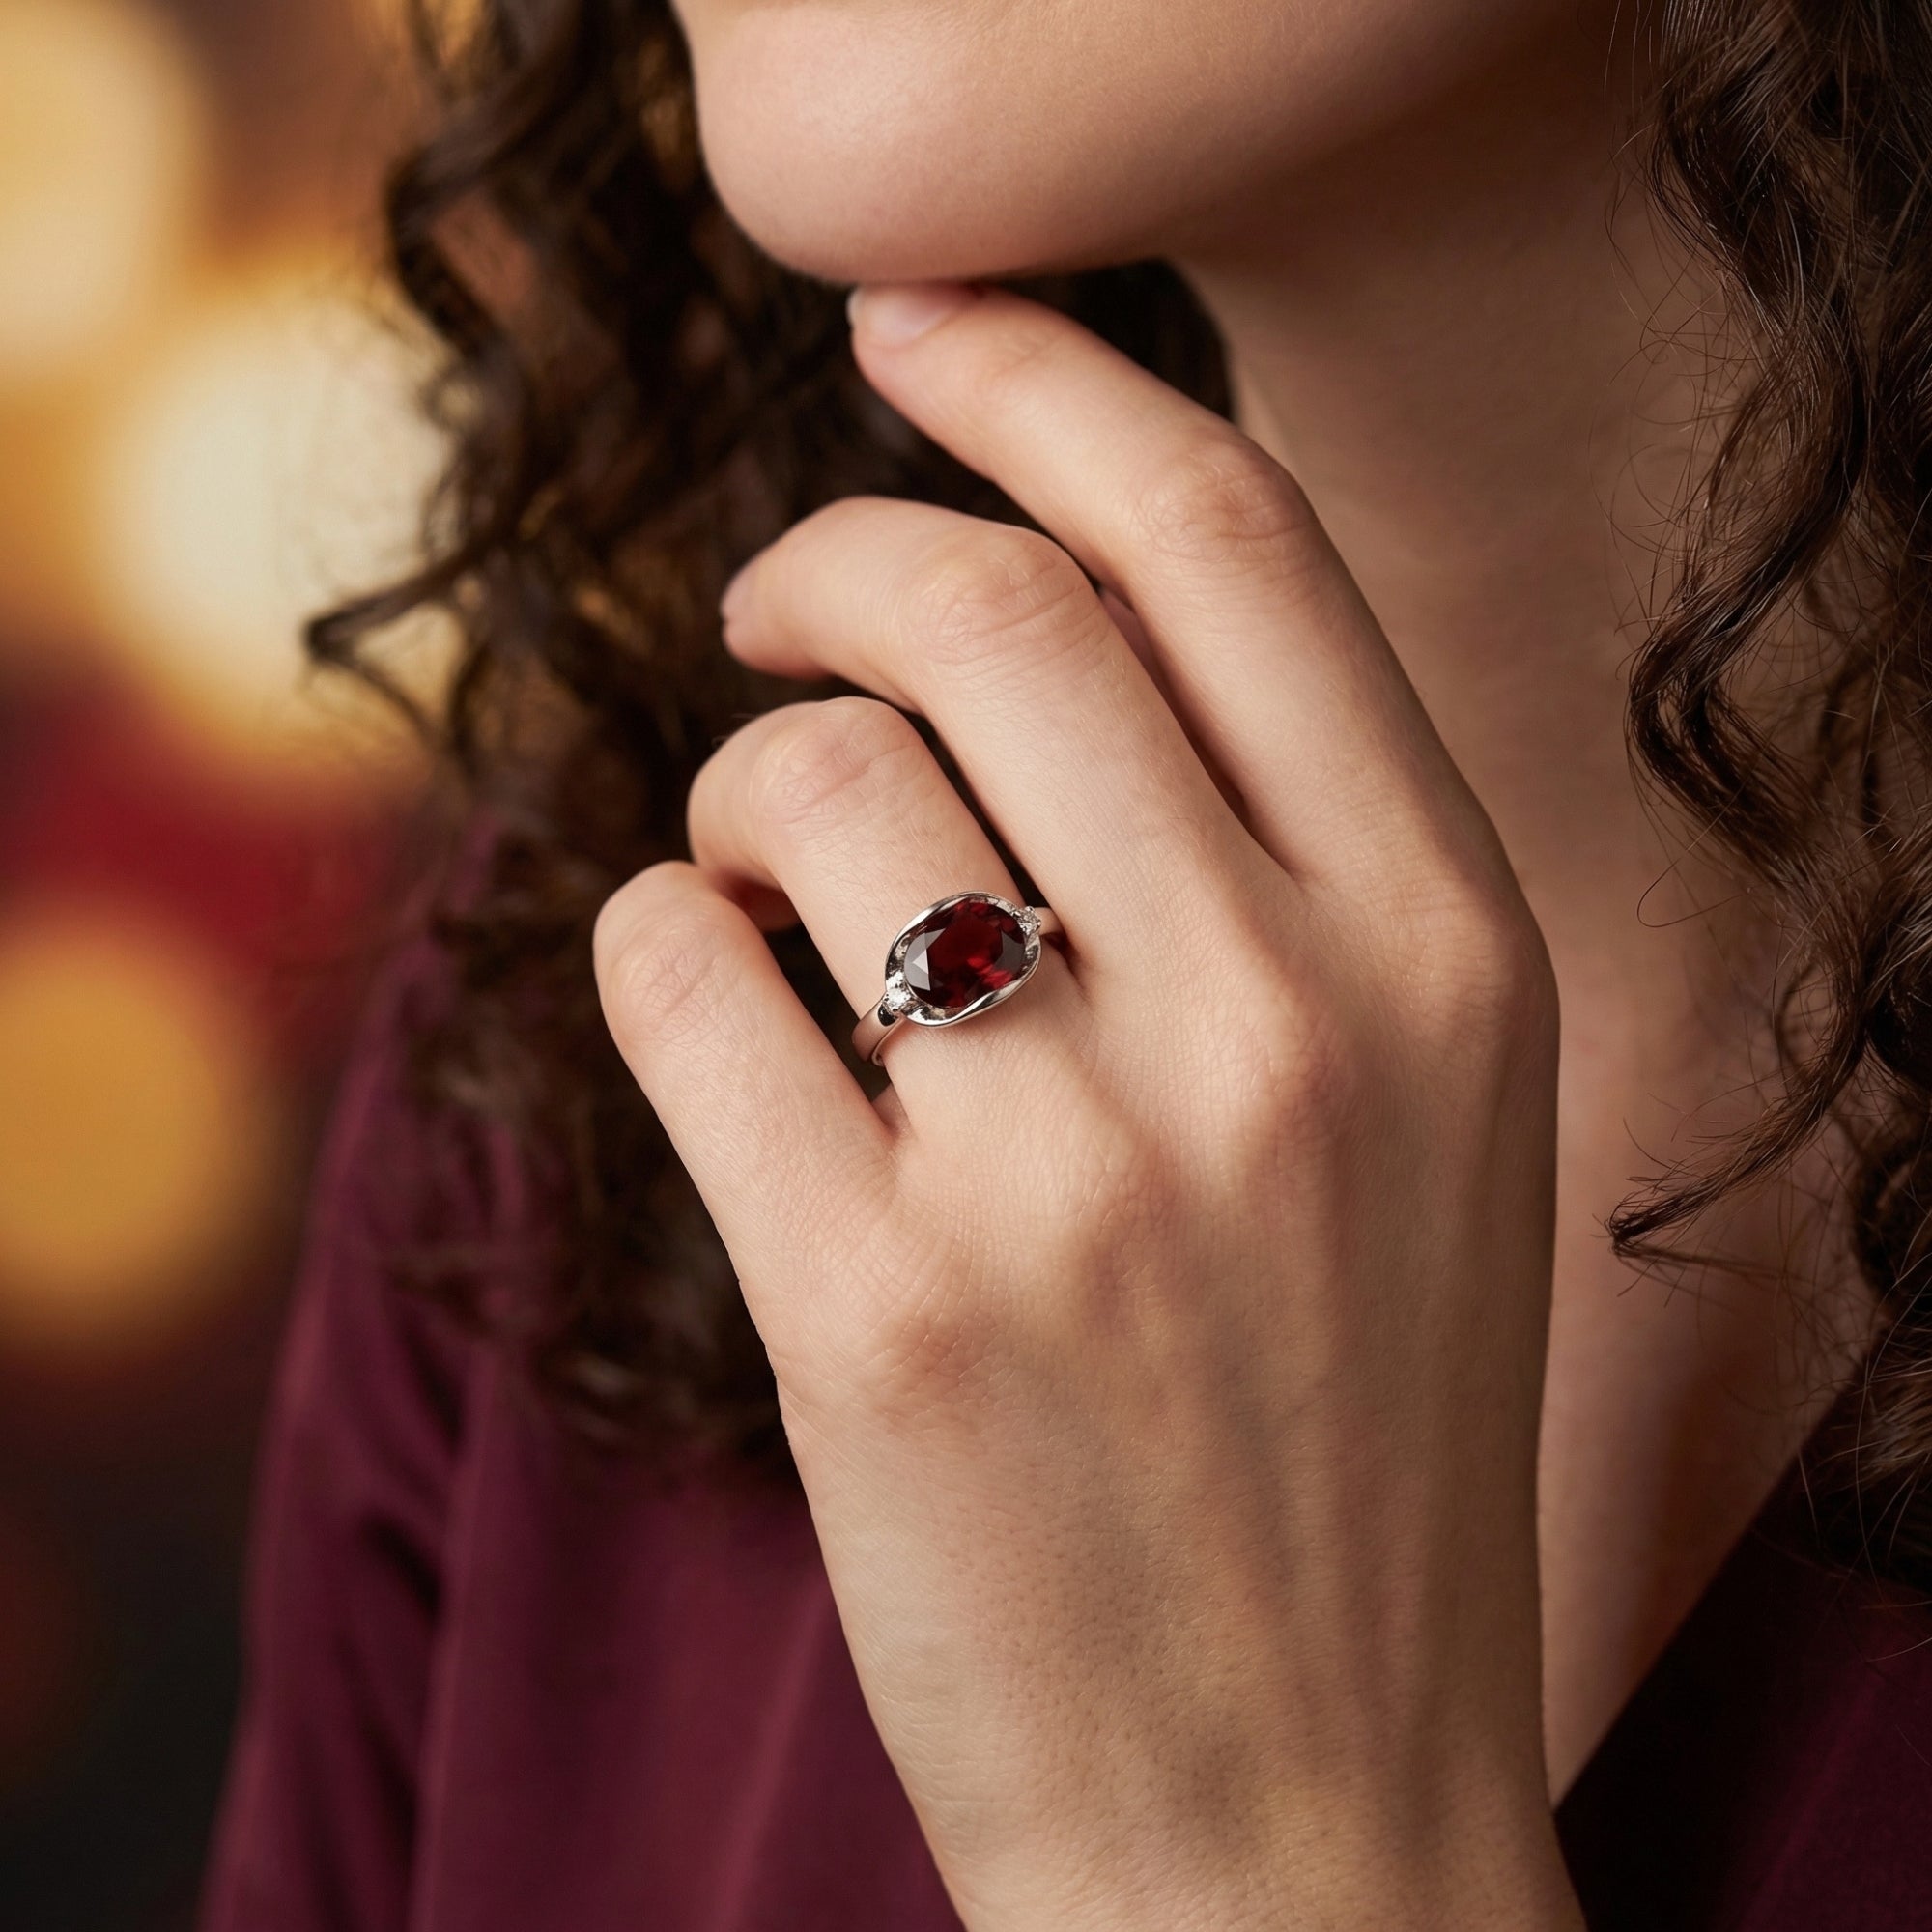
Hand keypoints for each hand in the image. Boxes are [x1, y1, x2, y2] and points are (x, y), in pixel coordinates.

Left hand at [594, 282, 1579, 1930]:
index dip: (1050, 380)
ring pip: (806, 775)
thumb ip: (1275, 842)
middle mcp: (1287, 1024)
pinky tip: (714, 1010)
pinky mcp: (874, 1314)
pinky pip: (672, 968)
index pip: (1231, 533)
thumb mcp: (1416, 1105)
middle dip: (829, 548)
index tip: (921, 325)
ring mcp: (1077, 1175)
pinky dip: (651, 941)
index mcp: (1449, 948)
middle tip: (772, 598)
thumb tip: (1021, 590)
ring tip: (769, 884)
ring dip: (742, 784)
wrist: (1297, 1816)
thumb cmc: (1347, 1431)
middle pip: (987, 605)